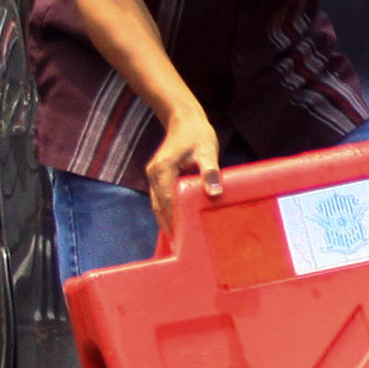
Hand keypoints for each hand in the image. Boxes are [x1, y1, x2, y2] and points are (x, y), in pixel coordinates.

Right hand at [145, 105, 221, 240]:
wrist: (184, 118)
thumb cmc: (198, 134)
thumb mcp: (208, 152)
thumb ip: (210, 173)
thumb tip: (214, 194)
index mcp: (162, 171)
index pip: (166, 203)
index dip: (173, 223)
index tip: (180, 242)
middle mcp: (154, 175)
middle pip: (159, 207)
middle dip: (168, 226)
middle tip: (180, 249)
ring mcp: (154, 176)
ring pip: (158, 204)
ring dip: (166, 220)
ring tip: (178, 241)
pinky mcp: (159, 175)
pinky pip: (162, 198)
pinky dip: (167, 211)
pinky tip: (177, 222)